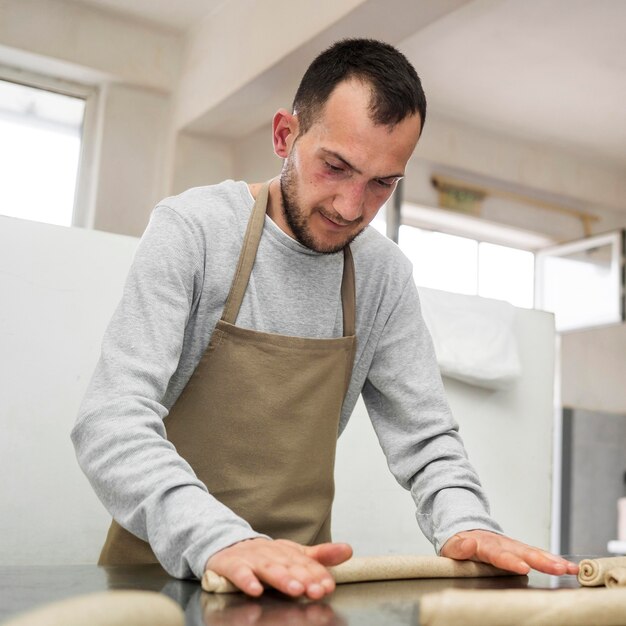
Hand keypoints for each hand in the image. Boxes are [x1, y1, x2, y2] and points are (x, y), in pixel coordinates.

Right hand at [205, 537, 352, 598]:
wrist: (228, 546)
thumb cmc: (266, 556)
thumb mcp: (294, 555)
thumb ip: (320, 556)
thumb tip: (348, 549)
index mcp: (288, 552)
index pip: (306, 563)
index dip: (317, 574)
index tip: (328, 586)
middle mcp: (272, 553)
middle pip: (289, 566)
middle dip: (303, 578)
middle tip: (315, 590)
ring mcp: (252, 558)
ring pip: (268, 568)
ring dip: (281, 579)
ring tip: (294, 589)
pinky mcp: (232, 564)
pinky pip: (239, 573)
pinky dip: (246, 580)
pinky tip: (255, 590)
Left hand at [441, 529, 578, 575]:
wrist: (465, 531)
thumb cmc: (459, 544)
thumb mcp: (451, 546)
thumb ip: (458, 547)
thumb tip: (469, 543)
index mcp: (484, 545)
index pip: (498, 554)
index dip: (510, 561)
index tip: (523, 567)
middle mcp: (502, 544)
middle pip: (522, 552)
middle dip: (541, 561)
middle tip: (558, 568)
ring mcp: (513, 546)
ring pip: (534, 552)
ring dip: (552, 560)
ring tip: (569, 568)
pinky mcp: (521, 550)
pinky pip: (539, 555)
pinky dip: (555, 560)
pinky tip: (570, 567)